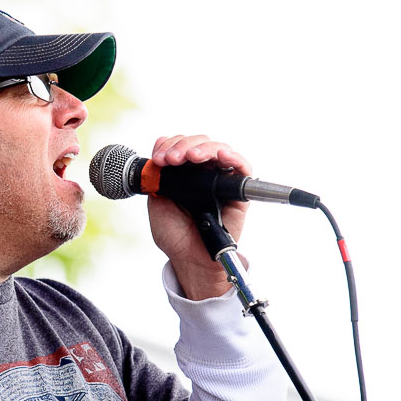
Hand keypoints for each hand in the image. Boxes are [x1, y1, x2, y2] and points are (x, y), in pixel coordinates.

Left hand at [147, 135, 250, 299]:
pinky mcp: (237, 191)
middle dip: (182, 146)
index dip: (169, 145)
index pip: (180, 146)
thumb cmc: (175, 233)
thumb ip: (158, 178)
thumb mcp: (157, 201)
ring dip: (202, 148)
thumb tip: (158, 155)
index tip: (158, 159)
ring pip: (218, 149)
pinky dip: (233, 157)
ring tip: (189, 157)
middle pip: (199, 143)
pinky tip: (220, 155)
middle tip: (170, 159)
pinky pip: (242, 167)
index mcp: (183, 173)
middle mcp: (203, 172)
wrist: (188, 257)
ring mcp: (220, 179)